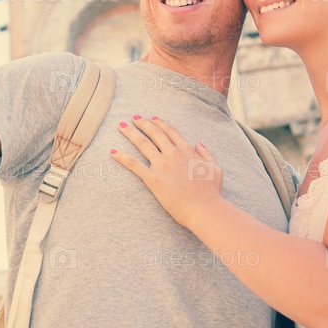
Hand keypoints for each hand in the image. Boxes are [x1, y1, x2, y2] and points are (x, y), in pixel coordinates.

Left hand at [111, 115, 222, 229]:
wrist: (204, 209)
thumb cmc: (211, 192)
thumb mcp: (215, 168)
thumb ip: (207, 154)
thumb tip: (199, 144)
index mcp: (187, 150)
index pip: (170, 132)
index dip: (160, 123)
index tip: (153, 118)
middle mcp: (173, 153)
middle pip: (154, 133)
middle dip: (143, 123)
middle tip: (134, 118)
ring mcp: (162, 165)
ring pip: (142, 143)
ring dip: (130, 132)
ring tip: (121, 126)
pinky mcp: (153, 178)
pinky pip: (133, 164)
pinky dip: (121, 156)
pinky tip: (113, 151)